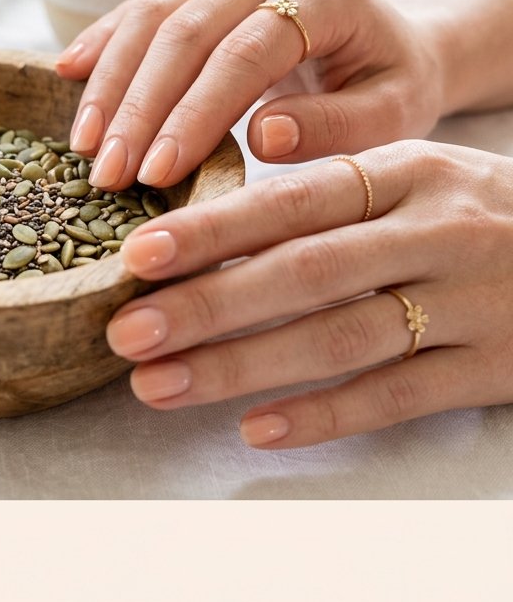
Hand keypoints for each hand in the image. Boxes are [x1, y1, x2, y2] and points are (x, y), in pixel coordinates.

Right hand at [55, 0, 445, 189]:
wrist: (391, 40)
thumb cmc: (392, 83)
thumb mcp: (394, 112)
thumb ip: (339, 126)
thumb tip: (263, 135)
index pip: (243, 52)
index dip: (193, 113)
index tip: (155, 173)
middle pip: (183, 32)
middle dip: (137, 108)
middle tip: (106, 174)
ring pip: (150, 16)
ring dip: (110, 82)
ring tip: (84, 145)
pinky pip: (139, 7)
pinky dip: (102, 41)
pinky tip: (67, 72)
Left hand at [105, 141, 512, 447]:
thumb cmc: (474, 211)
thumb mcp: (413, 178)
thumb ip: (326, 197)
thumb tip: (207, 229)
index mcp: (404, 173)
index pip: (291, 202)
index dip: (211, 230)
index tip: (136, 255)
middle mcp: (435, 231)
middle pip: (304, 272)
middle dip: (206, 305)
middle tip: (126, 332)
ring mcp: (470, 302)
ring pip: (340, 338)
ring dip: (241, 366)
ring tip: (160, 386)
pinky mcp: (497, 366)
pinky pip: (401, 396)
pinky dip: (325, 413)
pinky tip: (258, 429)